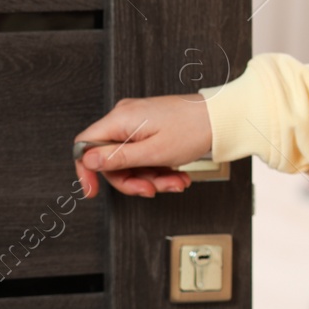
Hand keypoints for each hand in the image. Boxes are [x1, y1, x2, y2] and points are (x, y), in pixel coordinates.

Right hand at [73, 94, 214, 197]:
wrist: (224, 118)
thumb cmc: (195, 129)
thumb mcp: (153, 152)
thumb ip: (117, 159)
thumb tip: (87, 160)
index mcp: (121, 118)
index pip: (85, 145)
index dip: (86, 170)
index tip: (92, 191)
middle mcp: (126, 117)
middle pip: (111, 159)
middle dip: (133, 179)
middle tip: (152, 189)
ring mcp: (139, 122)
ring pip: (131, 161)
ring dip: (151, 177)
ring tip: (175, 182)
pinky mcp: (152, 128)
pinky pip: (145, 154)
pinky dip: (158, 168)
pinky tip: (176, 175)